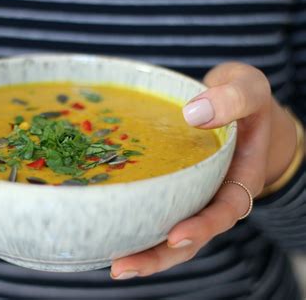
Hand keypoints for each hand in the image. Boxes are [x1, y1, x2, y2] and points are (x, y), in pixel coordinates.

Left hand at [110, 62, 297, 279]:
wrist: (231, 105)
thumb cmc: (243, 100)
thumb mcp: (248, 88)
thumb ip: (234, 98)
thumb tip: (194, 114)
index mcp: (239, 179)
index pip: (225, 211)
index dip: (202, 227)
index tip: (176, 235)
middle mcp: (212, 196)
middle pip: (190, 237)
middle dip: (159, 255)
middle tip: (122, 267)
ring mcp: (189, 195)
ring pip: (168, 230)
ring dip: (142, 250)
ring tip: (112, 264)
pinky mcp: (168, 187)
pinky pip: (153, 208)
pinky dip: (134, 222)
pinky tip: (105, 229)